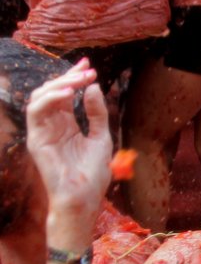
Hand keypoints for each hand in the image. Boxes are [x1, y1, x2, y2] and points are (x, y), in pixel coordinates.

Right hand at [26, 59, 110, 226]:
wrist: (84, 198)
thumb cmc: (93, 174)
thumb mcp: (101, 137)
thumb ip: (97, 113)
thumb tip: (93, 86)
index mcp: (66, 125)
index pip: (66, 94)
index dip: (74, 77)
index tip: (89, 66)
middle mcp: (52, 125)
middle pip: (53, 92)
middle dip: (69, 77)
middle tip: (86, 70)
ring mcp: (42, 132)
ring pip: (40, 97)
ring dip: (58, 84)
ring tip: (77, 80)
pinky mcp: (36, 139)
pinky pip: (36, 111)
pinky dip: (49, 98)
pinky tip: (66, 92)